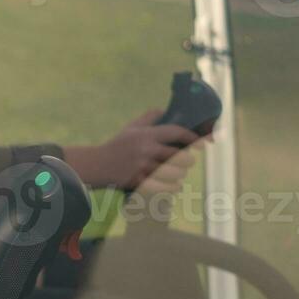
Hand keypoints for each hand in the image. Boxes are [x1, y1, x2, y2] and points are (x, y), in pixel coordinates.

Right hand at [65, 109, 204, 192]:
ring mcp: (142, 167)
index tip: (201, 142)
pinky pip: (163, 187)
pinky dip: (172, 187)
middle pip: (178, 156)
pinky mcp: (138, 182)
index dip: (192, 137)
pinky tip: (175, 186)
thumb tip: (166, 110)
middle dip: (187, 159)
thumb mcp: (132, 127)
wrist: (98, 164)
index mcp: (147, 135)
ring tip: (179, 173)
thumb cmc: (117, 145)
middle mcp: (146, 150)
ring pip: (173, 173)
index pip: (176, 132)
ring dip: (180, 174)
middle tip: (188, 160)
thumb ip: (149, 117)